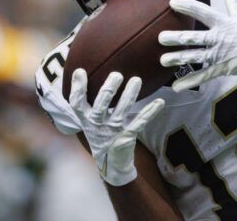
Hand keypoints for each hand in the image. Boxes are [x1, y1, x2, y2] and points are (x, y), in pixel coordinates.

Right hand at [69, 69, 164, 185]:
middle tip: (117, 75)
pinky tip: (159, 102)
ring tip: (137, 80)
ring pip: (121, 112)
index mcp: (86, 120)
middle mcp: (97, 125)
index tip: (81, 71)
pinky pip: (139, 122)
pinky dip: (150, 112)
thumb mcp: (90, 122)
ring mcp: (112, 132)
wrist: (111, 165)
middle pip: (100, 106)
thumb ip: (89, 103)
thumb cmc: (101, 136)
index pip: (77, 103)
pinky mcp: (127, 138)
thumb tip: (84, 74)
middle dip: (108, 90)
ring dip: (129, 95)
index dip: (78, 88)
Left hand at [159, 0, 236, 91]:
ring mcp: (219, 55)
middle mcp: (219, 38)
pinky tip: (176, 86)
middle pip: (193, 38)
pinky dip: (189, 81)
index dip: (187, 6)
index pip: (202, 11)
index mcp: (223, 22)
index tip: (172, 3)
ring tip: (162, 60)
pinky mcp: (221, 68)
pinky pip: (203, 76)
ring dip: (177, 59)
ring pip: (194, 57)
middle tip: (160, 38)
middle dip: (175, 38)